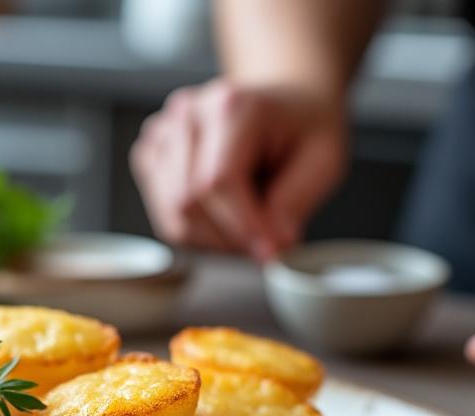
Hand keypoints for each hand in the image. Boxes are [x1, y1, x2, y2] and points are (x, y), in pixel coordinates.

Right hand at [129, 79, 346, 261]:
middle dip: (228, 237)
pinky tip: (223, 217)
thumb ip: (295, 202)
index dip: (243, 226)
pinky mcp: (151, 153)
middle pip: (188, 201)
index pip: (218, 181)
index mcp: (230, 106)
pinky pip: (164, 214)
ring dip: (211, 239)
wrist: (283, 103)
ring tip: (247, 228)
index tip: (269, 253)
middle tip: (263, 244)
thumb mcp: (323, 160)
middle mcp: (188, 114)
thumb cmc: (303, 128)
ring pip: (172, 213)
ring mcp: (163, 132)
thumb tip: (272, 245)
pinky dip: (195, 230)